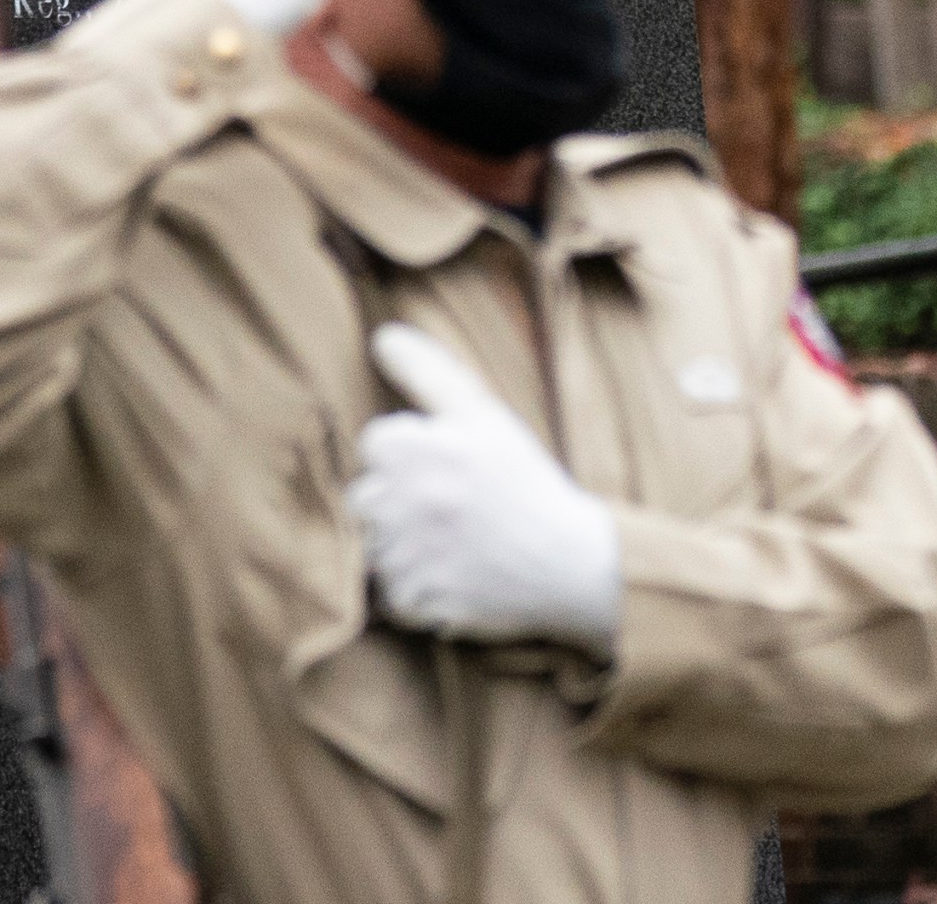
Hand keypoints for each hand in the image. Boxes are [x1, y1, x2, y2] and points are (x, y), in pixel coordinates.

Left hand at [343, 323, 621, 653]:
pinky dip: (413, 587)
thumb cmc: (526, 482)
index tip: (452, 466)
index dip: (414, 451)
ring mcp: (405, 556)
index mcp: (412, 450)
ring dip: (404, 543)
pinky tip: (453, 574)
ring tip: (455, 541)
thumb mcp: (484, 415)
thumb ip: (427, 371)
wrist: (571, 562)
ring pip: (373, 544)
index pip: (375, 443)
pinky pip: (388, 591)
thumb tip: (380, 336)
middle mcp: (400, 503)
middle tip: (453, 506)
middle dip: (400, 498)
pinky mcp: (414, 600)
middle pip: (364, 495)